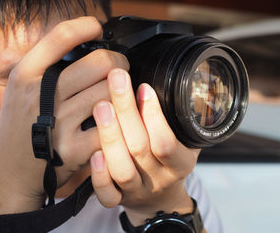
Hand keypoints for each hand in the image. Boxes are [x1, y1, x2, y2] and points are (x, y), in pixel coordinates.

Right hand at [0, 17, 128, 214]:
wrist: (9, 173)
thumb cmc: (21, 127)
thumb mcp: (21, 89)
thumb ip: (47, 67)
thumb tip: (87, 44)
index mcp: (25, 74)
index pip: (62, 35)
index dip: (87, 26)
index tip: (97, 27)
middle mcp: (40, 95)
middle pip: (100, 62)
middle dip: (119, 62)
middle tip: (121, 68)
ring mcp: (58, 123)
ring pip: (111, 92)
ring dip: (122, 92)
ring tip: (118, 95)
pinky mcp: (73, 149)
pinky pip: (111, 124)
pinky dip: (117, 121)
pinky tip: (113, 121)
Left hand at [90, 68, 199, 224]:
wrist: (160, 198)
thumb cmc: (170, 160)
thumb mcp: (186, 141)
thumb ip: (178, 120)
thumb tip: (167, 82)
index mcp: (180, 164)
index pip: (167, 142)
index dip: (154, 115)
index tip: (143, 86)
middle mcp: (159, 179)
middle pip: (140, 148)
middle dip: (126, 110)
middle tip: (116, 80)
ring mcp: (137, 190)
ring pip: (122, 169)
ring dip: (110, 136)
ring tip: (100, 106)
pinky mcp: (118, 199)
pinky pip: (107, 195)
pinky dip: (99, 175)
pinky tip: (93, 152)